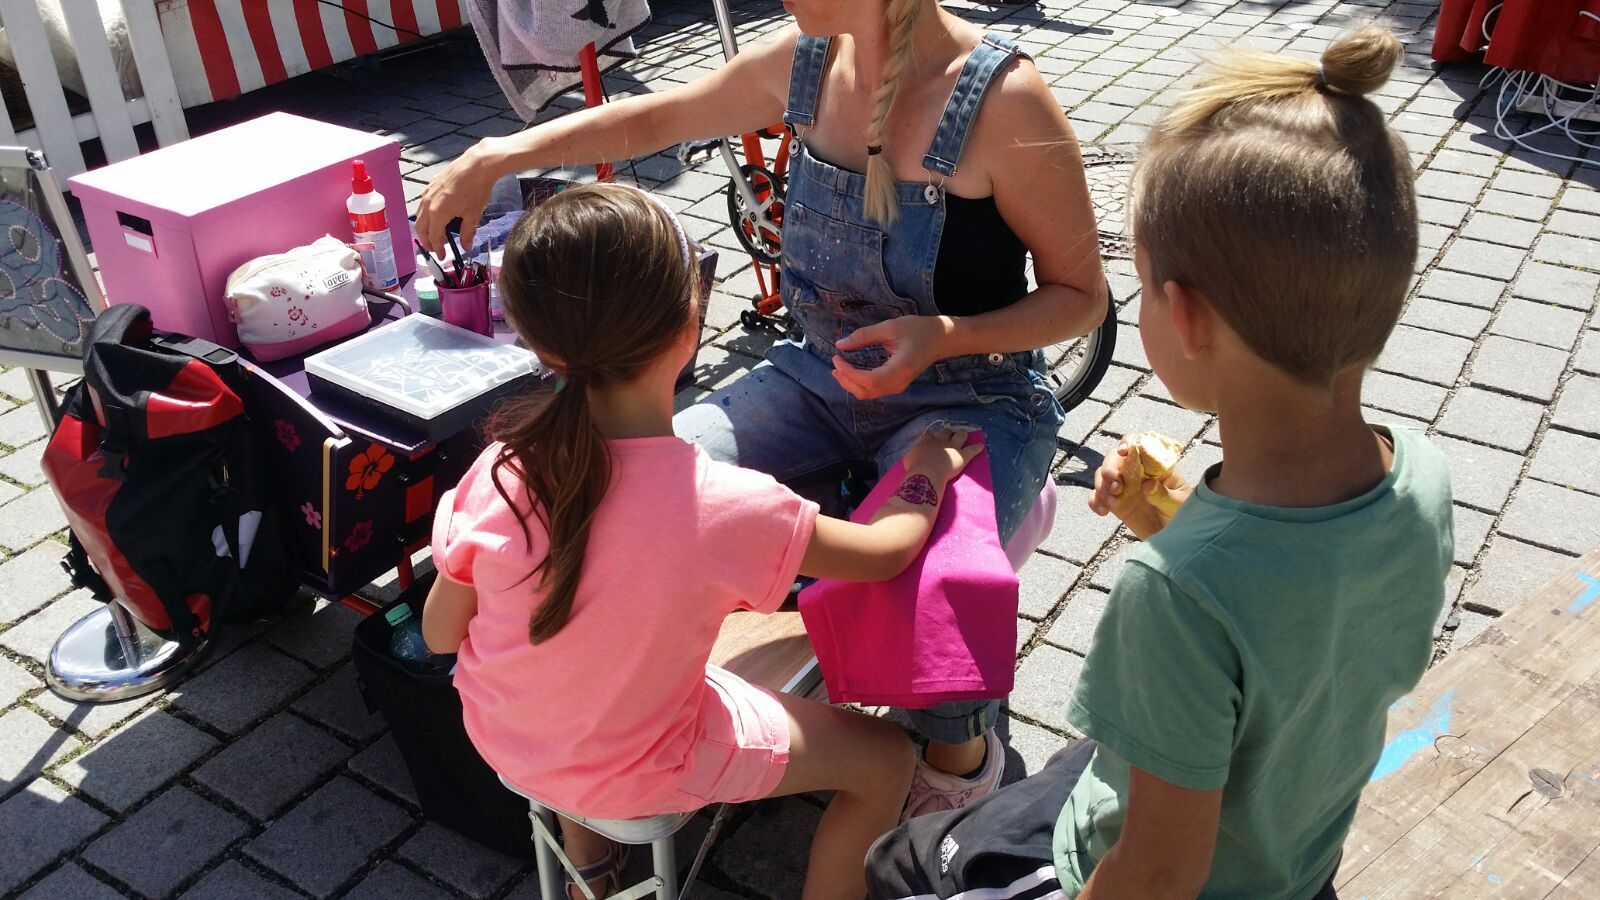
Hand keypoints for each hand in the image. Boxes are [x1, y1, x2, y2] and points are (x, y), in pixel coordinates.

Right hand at [414, 139, 503, 254]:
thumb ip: (467, 232)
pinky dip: (426, 213)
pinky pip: (423, 203)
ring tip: (433, 234)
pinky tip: (435, 214)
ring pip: (419, 214)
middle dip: (426, 240)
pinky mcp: (432, 184)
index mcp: (437, 214)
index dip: (438, 249)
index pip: (434, 237)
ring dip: (424, 227)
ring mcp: (428, 192)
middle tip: (434, 248)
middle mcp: (428, 203)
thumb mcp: (473, 214)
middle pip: (421, 227)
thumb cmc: (476, 190)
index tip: (443, 256)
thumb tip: (466, 246)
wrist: (477, 164)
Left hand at [830, 315, 949, 399]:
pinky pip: (873, 390)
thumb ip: (864, 335)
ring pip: (868, 394)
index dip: (848, 372)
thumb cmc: (918, 330)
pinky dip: (858, 383)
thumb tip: (840, 344)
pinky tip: (851, 372)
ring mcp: (898, 386)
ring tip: (838, 368)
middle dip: (845, 380)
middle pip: (865, 391)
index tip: (837, 358)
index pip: (868, 380)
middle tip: (835, 362)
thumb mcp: (890, 327)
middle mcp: (898, 383)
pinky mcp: (896, 385)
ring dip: (850, 383)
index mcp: (900, 369)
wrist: (940, 340)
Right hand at [901, 427, 983, 486]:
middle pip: (946, 432)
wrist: (927, 473)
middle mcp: (941, 441)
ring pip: (960, 435)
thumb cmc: (915, 468)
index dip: (930, 435)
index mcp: (927, 442)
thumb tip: (914, 456)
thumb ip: (913, 454)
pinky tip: (981, 446)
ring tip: (963, 434)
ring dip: (962, 435)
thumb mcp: (909, 459)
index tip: (930, 436)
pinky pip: (972, 450)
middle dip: (947, 432)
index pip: (928, 434)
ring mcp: (953, 448)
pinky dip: (977, 448)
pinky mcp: (963, 456)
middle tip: (948, 434)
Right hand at [1087, 436, 1193, 539]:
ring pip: (1102, 475)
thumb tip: (1148, 485)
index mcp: (1155, 466)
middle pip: (1114, 458)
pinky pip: (1098, 496)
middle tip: (1116, 485)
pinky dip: (1095, 501)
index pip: (1139, 445)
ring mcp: (1124, 487)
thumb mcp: (1178, 505)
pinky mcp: (1115, 503)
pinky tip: (1103, 511)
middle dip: (1110, 468)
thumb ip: (1163, 495)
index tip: (1123, 451)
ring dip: (1102, 485)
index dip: (1129, 443)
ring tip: (1113, 502)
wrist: (1174, 538)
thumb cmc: (1182, 515)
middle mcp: (1136, 472)